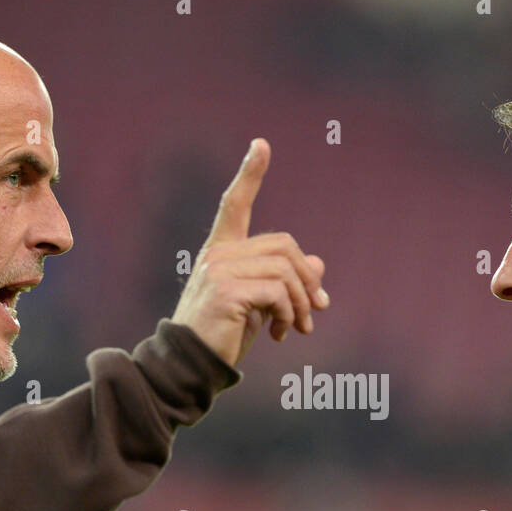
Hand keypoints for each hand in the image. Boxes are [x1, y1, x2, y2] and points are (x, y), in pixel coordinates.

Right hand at [171, 138, 328, 366]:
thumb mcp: (261, 306)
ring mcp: (218, 270)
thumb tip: (318, 264)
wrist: (193, 366)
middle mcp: (217, 254)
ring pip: (285, 270)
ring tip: (298, 327)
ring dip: (301, 302)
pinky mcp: (225, 290)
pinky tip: (281, 334)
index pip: (234, 204)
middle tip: (317, 309)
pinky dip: (289, 314)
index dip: (249, 174)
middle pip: (284, 246)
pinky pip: (277, 292)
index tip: (261, 145)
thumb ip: (285, 282)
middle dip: (307, 278)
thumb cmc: (224, 336)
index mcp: (221, 251)